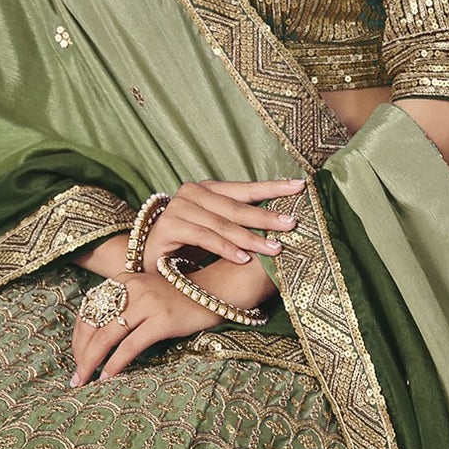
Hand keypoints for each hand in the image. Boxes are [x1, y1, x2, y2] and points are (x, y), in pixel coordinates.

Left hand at [69, 267, 217, 385]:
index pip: (89, 309)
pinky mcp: (161, 320)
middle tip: (76, 375)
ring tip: (84, 380)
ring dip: (90, 361)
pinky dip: (114, 363)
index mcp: (124, 280)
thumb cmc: (183, 297)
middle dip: (80, 353)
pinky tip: (107, 377)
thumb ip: (128, 306)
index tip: (76, 356)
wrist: (218, 289)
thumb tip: (102, 336)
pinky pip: (129, 346)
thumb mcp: (149, 294)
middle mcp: (131, 288)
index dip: (78, 336)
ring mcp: (146, 303)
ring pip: (106, 336)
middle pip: (93, 324)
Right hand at [132, 178, 306, 272]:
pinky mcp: (170, 226)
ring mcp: (179, 208)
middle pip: (236, 206)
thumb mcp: (216, 230)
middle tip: (292, 223)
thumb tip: (279, 225)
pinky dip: (226, 248)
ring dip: (251, 238)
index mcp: (207, 189)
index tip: (300, 186)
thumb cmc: (188, 246)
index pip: (244, 188)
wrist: (149, 262)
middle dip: (266, 216)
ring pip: (223, 223)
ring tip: (274, 248)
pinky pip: (205, 237)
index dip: (272, 187)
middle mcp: (192, 192)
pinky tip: (244, 258)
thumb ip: (239, 222)